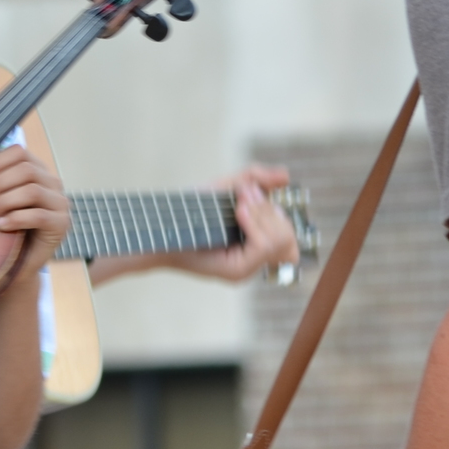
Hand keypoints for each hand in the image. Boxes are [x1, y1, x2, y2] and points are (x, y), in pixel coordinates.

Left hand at [0, 145, 71, 269]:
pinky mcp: (61, 224)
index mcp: (37, 171)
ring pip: (32, 191)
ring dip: (3, 202)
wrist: (20, 263)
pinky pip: (38, 216)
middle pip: (26, 170)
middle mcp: (52, 183)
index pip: (20, 153)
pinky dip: (15, 219)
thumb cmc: (6, 229)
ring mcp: (60, 204)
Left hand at [182, 164, 300, 281]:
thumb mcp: (224, 189)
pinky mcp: (235, 271)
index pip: (289, 239)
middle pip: (288, 238)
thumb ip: (255, 180)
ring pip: (279, 241)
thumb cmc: (188, 210)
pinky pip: (263, 246)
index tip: (250, 194)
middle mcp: (252, 263)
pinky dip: (254, 223)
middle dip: (268, 210)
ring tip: (238, 202)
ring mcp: (246, 270)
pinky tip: (238, 211)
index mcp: (253, 247)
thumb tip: (286, 176)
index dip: (277, 215)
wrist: (160, 225)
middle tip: (243, 195)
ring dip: (261, 213)